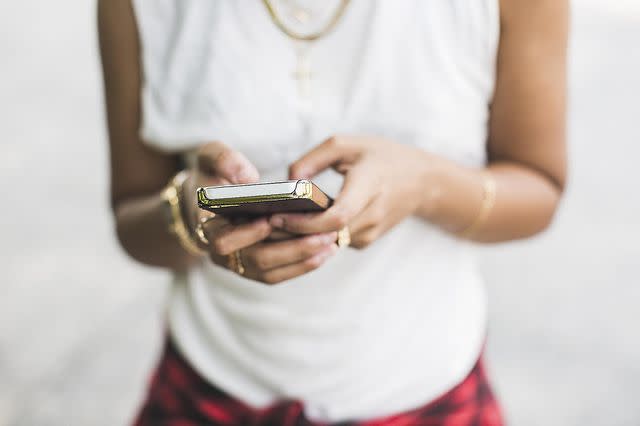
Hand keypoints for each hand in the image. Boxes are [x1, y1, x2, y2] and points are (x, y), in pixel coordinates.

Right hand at [184, 142, 338, 283]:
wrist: (208, 200)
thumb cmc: (211, 176)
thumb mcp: (209, 157)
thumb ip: (223, 159)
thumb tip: (248, 177)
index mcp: (206, 226)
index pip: (223, 242)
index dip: (246, 235)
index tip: (270, 220)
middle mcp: (220, 253)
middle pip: (256, 261)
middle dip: (291, 249)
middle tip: (322, 235)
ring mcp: (239, 263)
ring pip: (271, 272)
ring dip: (302, 259)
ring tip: (331, 241)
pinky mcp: (256, 268)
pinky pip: (280, 274)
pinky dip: (303, 265)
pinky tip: (326, 250)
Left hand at [269, 136, 431, 248]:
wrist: (422, 181)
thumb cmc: (381, 156)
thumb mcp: (347, 144)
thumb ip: (313, 159)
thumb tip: (288, 181)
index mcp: (368, 186)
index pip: (336, 217)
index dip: (304, 223)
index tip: (278, 216)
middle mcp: (371, 215)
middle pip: (326, 235)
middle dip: (292, 232)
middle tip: (262, 222)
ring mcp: (370, 232)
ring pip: (327, 243)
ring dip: (301, 236)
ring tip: (273, 222)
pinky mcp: (365, 241)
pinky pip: (334, 241)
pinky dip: (315, 236)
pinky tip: (298, 223)